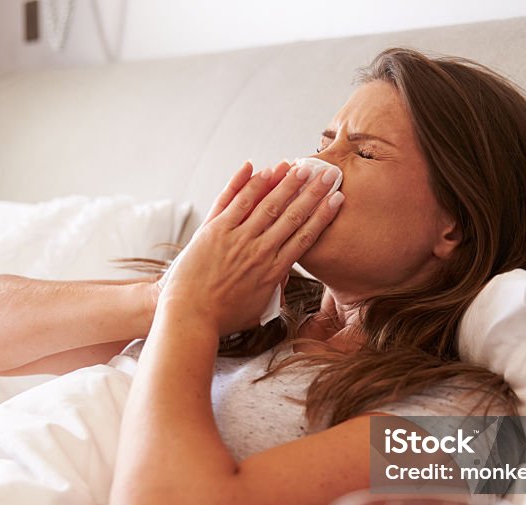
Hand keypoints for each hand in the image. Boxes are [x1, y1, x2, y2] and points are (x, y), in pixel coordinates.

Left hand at [157, 159, 344, 334]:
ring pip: (267, 204)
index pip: (305, 236)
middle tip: (327, 173)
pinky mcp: (214, 232)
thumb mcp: (257, 310)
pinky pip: (235, 203)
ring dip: (285, 183)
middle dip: (312, 191)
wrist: (189, 317)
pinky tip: (261, 169)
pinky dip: (249, 185)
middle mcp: (259, 252)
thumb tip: (283, 278)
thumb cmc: (222, 318)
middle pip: (292, 215)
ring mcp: (237, 239)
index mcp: (273, 271)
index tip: (336, 198)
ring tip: (300, 166)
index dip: (323, 214)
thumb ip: (273, 291)